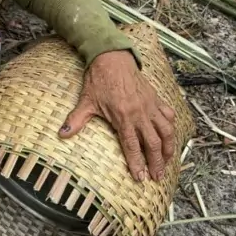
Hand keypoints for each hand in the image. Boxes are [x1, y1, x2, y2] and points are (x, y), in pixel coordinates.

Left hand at [58, 50, 175, 181]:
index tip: (141, 178)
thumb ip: (75, 120)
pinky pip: (168, 114)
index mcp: (122, 116)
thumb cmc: (98, 79)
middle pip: (153, 143)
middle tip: (157, 176)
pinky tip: (171, 136)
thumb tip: (62, 134)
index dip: (137, 163)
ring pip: (166, 131)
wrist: (112, 57)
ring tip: (168, 161)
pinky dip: (172, 126)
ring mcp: (150, 105)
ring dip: (169, 148)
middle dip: (156, 162)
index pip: (132, 146)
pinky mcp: (155, 98)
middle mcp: (139, 113)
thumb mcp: (85, 101)